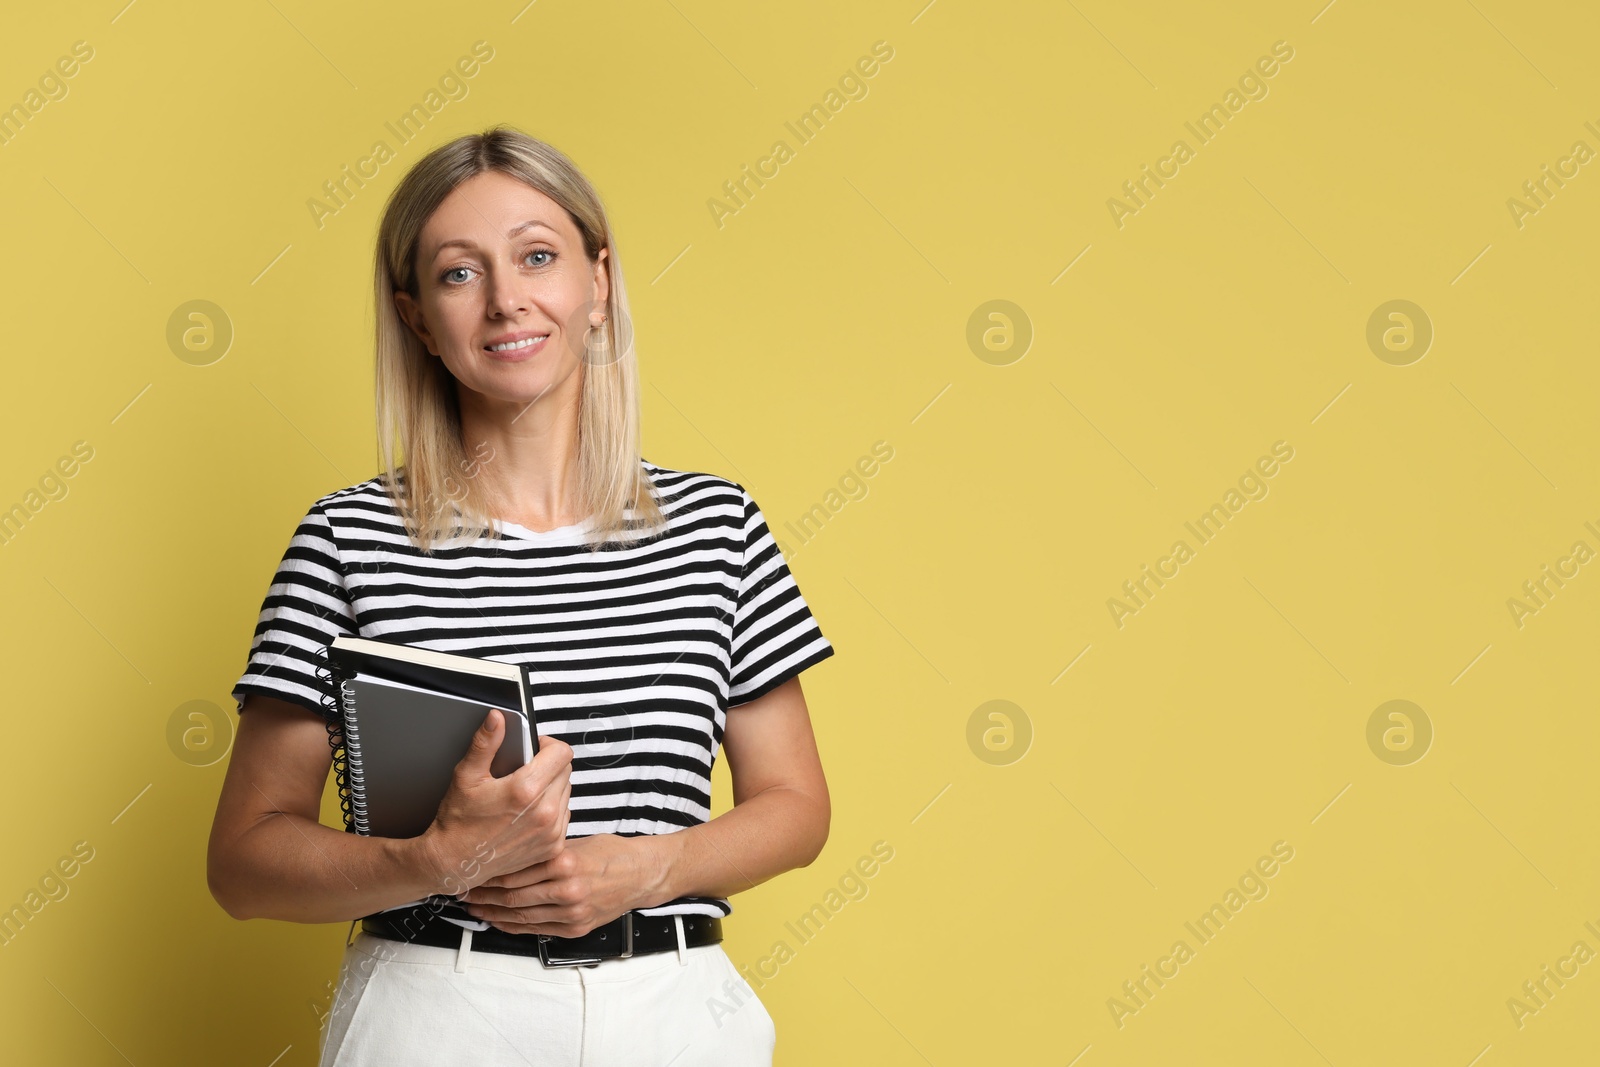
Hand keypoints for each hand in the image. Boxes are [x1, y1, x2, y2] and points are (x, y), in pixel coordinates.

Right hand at [414, 710, 573, 895]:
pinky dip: (552, 810)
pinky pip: (564, 816)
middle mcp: (544, 813)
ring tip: (525, 793)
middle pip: (565, 771)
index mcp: (525, 790)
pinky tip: (529, 812)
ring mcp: (551, 832)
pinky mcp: (553, 848)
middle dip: (548, 765)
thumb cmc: (458, 820)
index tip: (534, 748)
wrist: (454, 862)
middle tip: (524, 771)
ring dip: (551, 787)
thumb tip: (497, 718)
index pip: (562, 753)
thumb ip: (485, 743)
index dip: (549, 745)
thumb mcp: (466, 776)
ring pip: (566, 793)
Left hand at [460, 833, 663, 937]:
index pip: (514, 871)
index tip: (471, 869)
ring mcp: (571, 912)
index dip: (488, 873)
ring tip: (473, 908)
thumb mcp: (575, 841)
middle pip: (512, 896)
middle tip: (463, 890)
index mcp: (564, 862)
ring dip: (492, 913)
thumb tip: (508, 850)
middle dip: (483, 895)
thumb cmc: (609, 853)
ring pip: (520, 915)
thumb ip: (544, 850)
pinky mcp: (575, 928)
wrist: (641, 875)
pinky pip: (535, 929)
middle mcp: (566, 889)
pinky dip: (512, 926)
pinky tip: (497, 921)